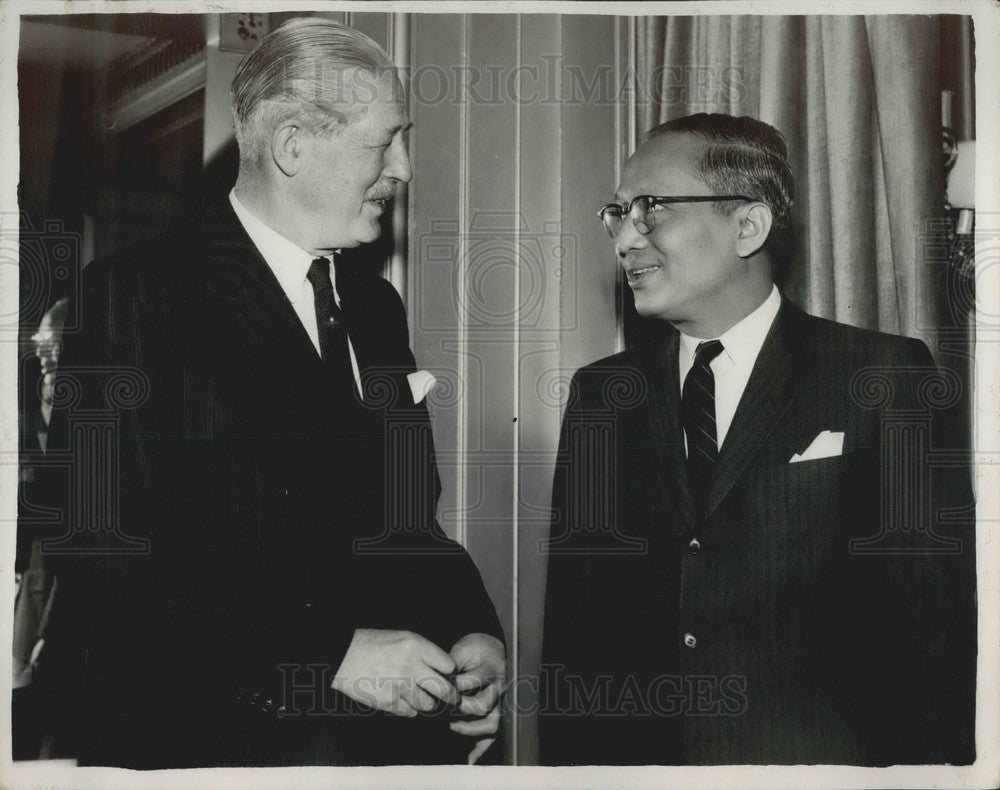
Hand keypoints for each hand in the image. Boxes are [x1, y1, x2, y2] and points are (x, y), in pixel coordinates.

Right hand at [332, 629, 460, 717]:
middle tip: (452, 698)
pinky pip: (410, 712)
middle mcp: (410, 666)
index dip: (449, 672)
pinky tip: (402, 698)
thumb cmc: (372, 643)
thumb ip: (424, 652)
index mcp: (416, 646)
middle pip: (444, 690)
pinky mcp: (388, 702)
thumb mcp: (402, 637)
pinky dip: (409, 708)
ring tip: (420, 696)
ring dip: (427, 702)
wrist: (343, 655)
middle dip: (451, 696)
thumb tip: (443, 670)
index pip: (448, 665)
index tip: (448, 675)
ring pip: (428, 705)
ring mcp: (399, 686)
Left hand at [448, 633, 505, 762]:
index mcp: (490, 668)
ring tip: (450, 727)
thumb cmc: (473, 650)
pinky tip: (468, 759)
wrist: (488, 650)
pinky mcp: (496, 713)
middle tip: (440, 710)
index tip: (437, 689)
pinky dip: (481, 748)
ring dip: (468, 729)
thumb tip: (435, 681)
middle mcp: (499, 687)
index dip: (452, 687)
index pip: (472, 681)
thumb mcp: (462, 649)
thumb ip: (450, 664)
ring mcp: (500, 702)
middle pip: (481, 705)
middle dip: (458, 710)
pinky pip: (493, 735)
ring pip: (491, 723)